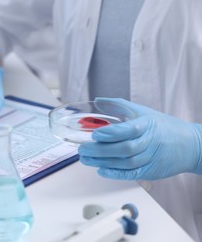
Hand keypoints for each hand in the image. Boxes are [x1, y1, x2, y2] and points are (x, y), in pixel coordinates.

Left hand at [78, 98, 201, 179]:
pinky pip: (131, 174)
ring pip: (125, 163)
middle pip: (124, 148)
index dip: (111, 133)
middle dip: (100, 150)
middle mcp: (149, 142)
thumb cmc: (163, 126)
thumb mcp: (143, 111)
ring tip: (86, 159)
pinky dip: (115, 174)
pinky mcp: (150, 171)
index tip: (95, 134)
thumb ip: (118, 105)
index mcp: (147, 125)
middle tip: (83, 149)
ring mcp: (150, 158)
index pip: (128, 129)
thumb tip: (98, 100)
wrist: (190, 145)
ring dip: (102, 162)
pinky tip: (101, 170)